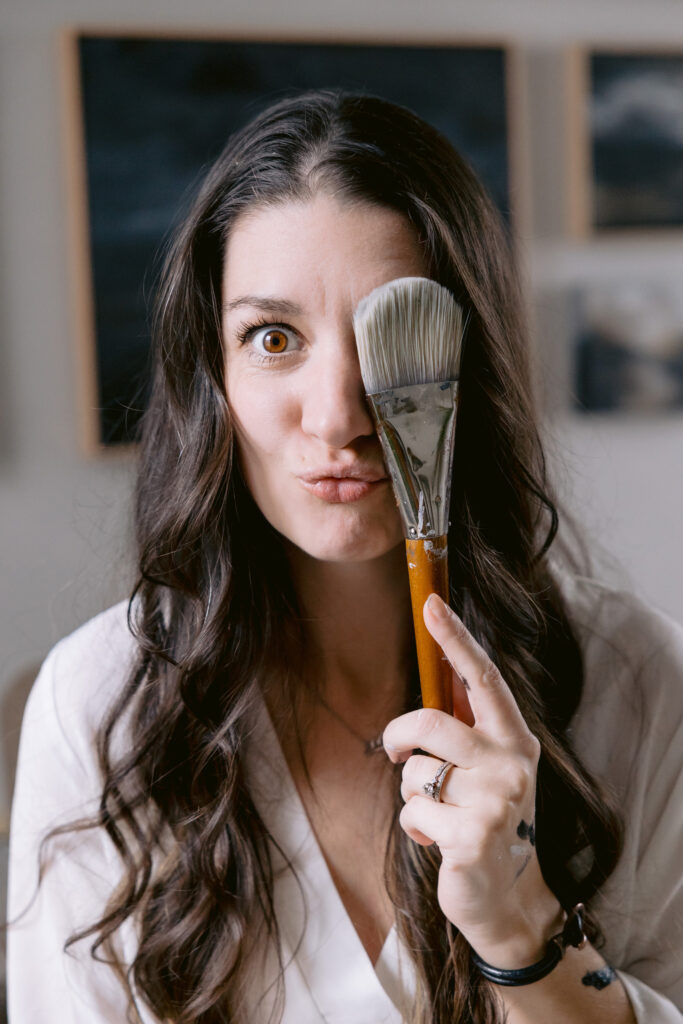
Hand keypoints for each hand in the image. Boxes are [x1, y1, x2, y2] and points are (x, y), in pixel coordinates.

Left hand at [383, 594, 562, 967]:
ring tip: (438, 814)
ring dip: (412, 794)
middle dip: (398, 737)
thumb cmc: (484, 819)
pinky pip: (414, 813)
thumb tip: (430, 688)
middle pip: (431, 723)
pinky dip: (414, 828)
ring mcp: (497, 801)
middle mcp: (512, 763)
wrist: (504, 895)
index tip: (432, 604)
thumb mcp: (485, 770)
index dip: (457, 640)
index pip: (484, 679)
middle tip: (393, 752)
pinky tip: (438, 843)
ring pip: (415, 772)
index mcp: (514, 739)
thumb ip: (464, 732)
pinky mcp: (474, 837)